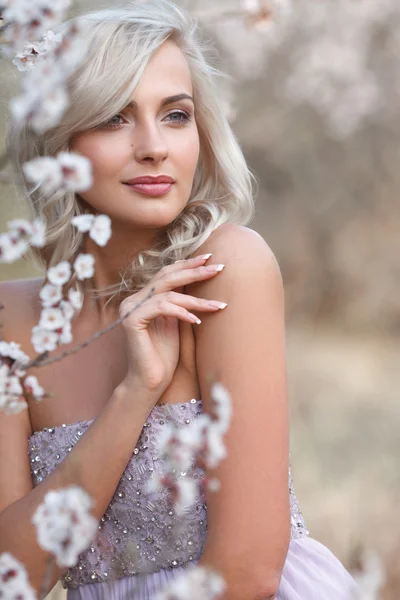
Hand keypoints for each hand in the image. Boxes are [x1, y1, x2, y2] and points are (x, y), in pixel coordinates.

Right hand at [118, 255, 225, 398]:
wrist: (150, 381)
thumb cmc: (165, 356)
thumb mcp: (176, 322)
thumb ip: (180, 301)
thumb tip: (197, 277)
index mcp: (142, 297)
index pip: (166, 274)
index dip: (187, 265)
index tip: (210, 259)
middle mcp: (133, 299)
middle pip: (167, 277)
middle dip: (194, 271)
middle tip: (218, 268)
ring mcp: (130, 309)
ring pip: (167, 294)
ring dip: (196, 299)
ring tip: (218, 306)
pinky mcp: (131, 320)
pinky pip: (161, 308)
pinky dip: (181, 312)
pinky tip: (197, 321)